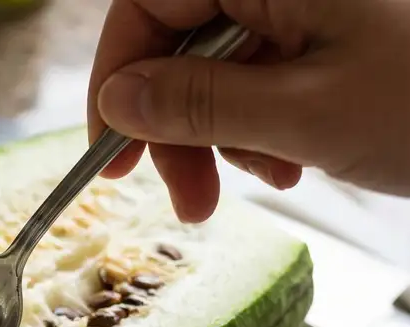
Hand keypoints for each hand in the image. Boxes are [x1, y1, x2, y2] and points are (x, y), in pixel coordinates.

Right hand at [87, 0, 409, 222]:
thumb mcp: (305, 114)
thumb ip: (198, 104)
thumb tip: (117, 101)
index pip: (149, 4)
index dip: (117, 76)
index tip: (113, 150)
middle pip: (180, 43)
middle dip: (176, 125)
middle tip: (189, 196)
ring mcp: (306, 8)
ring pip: (216, 68)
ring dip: (222, 136)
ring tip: (267, 177)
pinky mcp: (325, 36)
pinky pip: (260, 77)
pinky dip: (261, 128)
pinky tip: (292, 160)